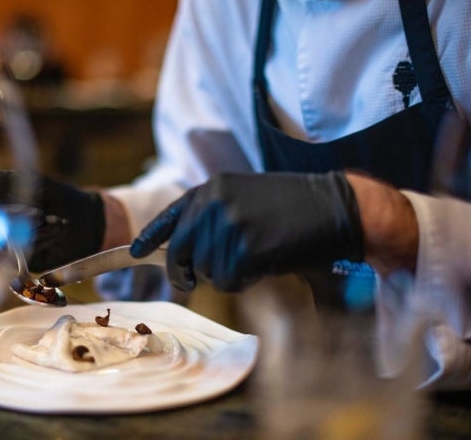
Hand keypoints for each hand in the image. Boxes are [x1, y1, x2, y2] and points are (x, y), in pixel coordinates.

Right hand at [0, 167, 104, 271]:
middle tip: (39, 214)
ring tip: (58, 221)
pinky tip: (59, 229)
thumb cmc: (58, 196)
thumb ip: (2, 180)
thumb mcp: (33, 182)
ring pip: (12, 242)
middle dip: (18, 219)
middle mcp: (1, 232)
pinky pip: (28, 254)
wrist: (87, 217)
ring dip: (37, 230)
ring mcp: (14, 249)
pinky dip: (45, 240)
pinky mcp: (29, 263)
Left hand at [129, 172, 363, 291]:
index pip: (170, 216)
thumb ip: (212, 217)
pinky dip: (243, 282)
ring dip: (225, 274)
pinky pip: (228, 281)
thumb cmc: (293, 205)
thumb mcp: (245, 197)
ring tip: (254, 256)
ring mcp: (229, 225)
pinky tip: (264, 264)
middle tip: (198, 280)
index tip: (136, 252)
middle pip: (180, 252)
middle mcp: (213, 204)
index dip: (151, 237)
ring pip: (206, 271)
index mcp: (211, 188)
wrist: (335, 206)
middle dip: (186, 271)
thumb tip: (186, 252)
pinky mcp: (246, 248)